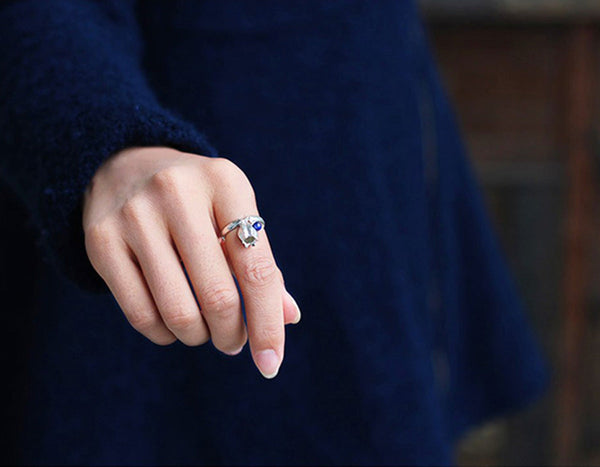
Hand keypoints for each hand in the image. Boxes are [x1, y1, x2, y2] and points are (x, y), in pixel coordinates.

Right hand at [82, 147, 299, 377]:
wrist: (125, 167)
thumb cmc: (198, 203)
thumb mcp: (235, 215)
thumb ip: (263, 265)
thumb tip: (289, 318)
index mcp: (225, 181)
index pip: (257, 268)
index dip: (268, 323)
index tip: (271, 363)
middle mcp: (178, 192)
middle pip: (218, 296)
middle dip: (232, 335)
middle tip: (233, 342)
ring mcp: (135, 215)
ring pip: (177, 312)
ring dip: (198, 337)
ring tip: (204, 331)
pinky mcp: (101, 240)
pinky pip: (139, 315)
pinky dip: (164, 335)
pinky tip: (172, 326)